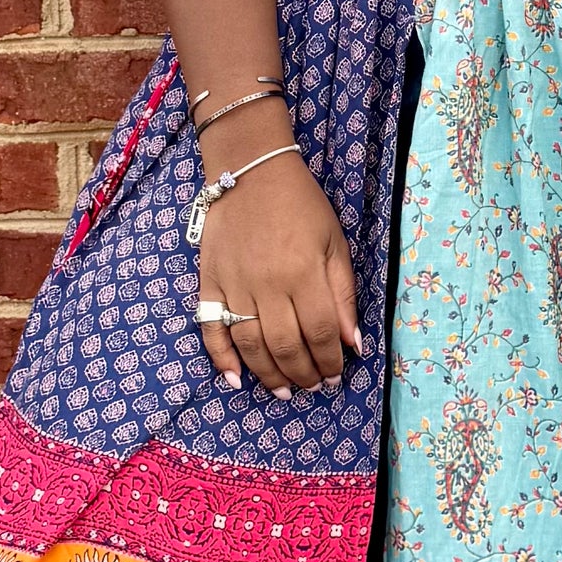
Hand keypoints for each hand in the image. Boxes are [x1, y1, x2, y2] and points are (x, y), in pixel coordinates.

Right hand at [196, 149, 361, 396]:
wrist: (251, 170)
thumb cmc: (301, 205)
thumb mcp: (335, 243)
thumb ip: (343, 294)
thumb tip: (352, 343)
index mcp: (303, 273)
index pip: (320, 333)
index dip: (330, 361)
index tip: (336, 375)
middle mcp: (267, 285)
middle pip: (285, 346)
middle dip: (303, 374)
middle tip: (314, 387)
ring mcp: (234, 285)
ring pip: (250, 345)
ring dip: (268, 375)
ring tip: (284, 391)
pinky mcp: (208, 282)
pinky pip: (210, 328)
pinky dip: (220, 358)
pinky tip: (235, 379)